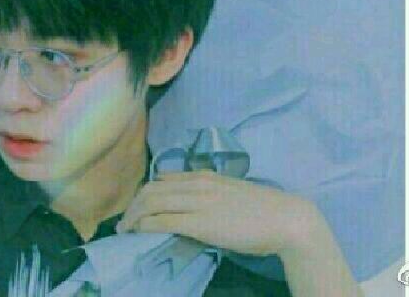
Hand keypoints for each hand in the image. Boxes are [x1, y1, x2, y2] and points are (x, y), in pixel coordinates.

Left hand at [115, 171, 321, 258]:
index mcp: (204, 176)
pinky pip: (163, 219)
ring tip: (125, 230)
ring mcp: (198, 201)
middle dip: (133, 206)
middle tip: (124, 222)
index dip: (144, 193)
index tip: (137, 208)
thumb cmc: (261, 211)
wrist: (283, 219)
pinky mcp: (200, 222)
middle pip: (151, 189)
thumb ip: (209, 195)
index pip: (162, 179)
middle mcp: (197, 183)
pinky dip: (145, 225)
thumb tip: (191, 205)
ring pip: (152, 202)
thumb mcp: (229, 194)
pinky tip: (138, 233)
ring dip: (134, 216)